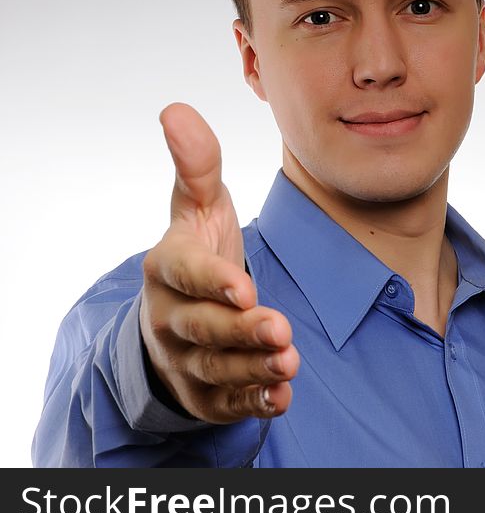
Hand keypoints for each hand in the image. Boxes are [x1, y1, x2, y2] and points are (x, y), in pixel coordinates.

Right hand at [139, 103, 297, 422]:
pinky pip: (225, 403)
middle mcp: (170, 316)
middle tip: (281, 330)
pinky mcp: (202, 391)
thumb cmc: (196, 253)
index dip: (212, 283)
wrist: (178, 313)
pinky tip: (282, 398)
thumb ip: (196, 166)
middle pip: (203, 328)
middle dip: (241, 331)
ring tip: (289, 363)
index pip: (186, 275)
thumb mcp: (197, 207)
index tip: (244, 289)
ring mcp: (184, 357)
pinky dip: (252, 403)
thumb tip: (176, 109)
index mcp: (167, 267)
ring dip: (252, 369)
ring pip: (216, 368)